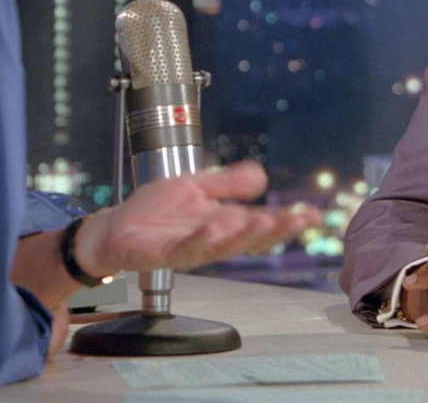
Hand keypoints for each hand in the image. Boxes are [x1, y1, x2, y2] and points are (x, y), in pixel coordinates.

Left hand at [77, 161, 319, 276]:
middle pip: (250, 238)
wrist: (113, 228)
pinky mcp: (164, 251)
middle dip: (276, 230)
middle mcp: (211, 238)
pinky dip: (200, 239)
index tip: (314, 215)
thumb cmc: (153, 212)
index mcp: (222, 223)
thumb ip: (228, 183)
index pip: (262, 222)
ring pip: (224, 246)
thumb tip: (262, 176)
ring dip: (245, 235)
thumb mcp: (196, 187)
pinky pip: (185, 247)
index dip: (288, 221)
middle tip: (299, 220)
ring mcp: (189, 247)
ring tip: (266, 220)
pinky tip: (213, 226)